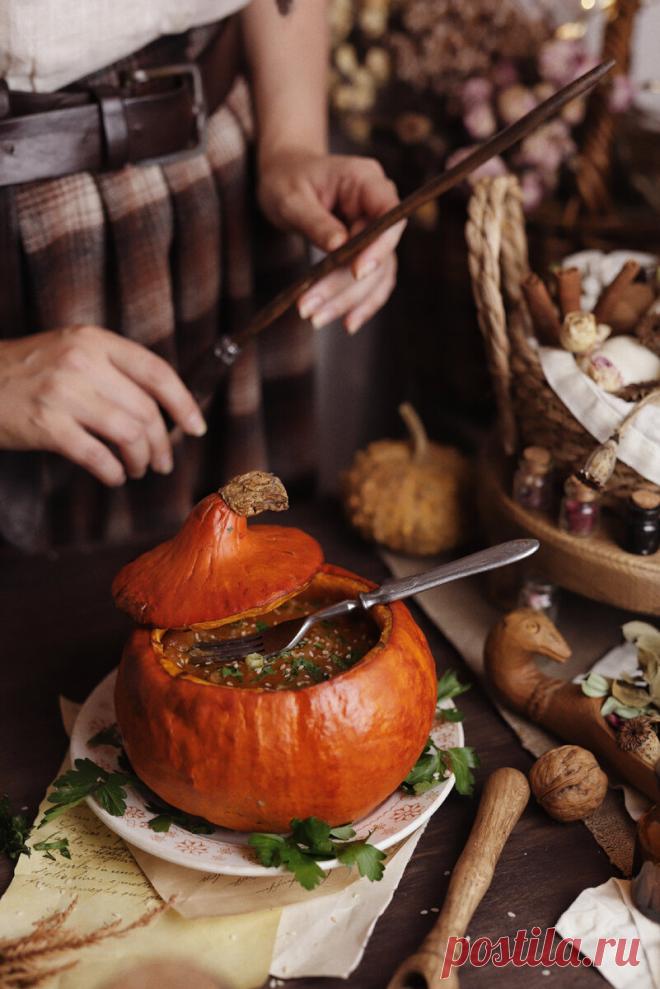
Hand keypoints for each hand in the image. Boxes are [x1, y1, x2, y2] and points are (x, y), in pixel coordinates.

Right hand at [0, 326, 205, 485]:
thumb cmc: (27, 372)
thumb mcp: (71, 351)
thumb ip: (113, 368)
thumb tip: (161, 408)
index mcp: (95, 341)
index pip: (156, 372)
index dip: (183, 404)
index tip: (195, 428)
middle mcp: (82, 362)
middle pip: (146, 410)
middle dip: (162, 443)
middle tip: (162, 462)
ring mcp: (63, 393)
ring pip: (127, 434)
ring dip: (140, 460)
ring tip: (138, 470)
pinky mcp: (46, 424)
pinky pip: (96, 456)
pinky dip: (112, 472)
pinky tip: (113, 476)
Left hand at [258, 150, 405, 333]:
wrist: (284, 177)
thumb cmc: (285, 179)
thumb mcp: (290, 197)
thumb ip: (316, 221)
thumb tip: (339, 246)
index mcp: (365, 180)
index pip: (388, 215)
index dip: (379, 245)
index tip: (357, 271)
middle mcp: (378, 205)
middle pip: (379, 252)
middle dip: (346, 285)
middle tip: (310, 309)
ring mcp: (375, 230)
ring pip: (376, 274)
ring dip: (349, 300)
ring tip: (316, 319)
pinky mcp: (367, 251)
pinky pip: (372, 281)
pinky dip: (361, 303)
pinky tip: (347, 323)